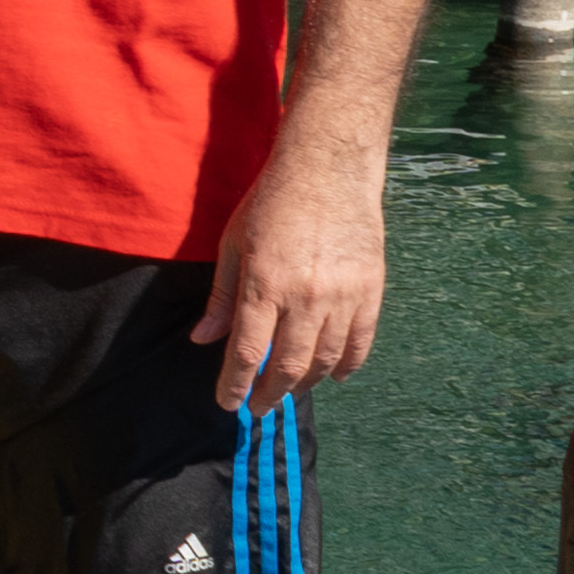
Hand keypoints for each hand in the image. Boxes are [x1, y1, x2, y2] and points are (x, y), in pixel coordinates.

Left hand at [194, 145, 388, 405]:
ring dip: (307, 384)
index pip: (247, 353)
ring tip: (290, 390)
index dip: (236, 385)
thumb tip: (203, 339)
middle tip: (259, 406)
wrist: (328, 168)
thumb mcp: (233, 245)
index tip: (229, 404)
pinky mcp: (371, 289)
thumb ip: (222, 298)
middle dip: (270, 394)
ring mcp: (343, 296)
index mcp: (265, 285)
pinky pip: (361, 342)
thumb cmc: (272, 202)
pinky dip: (348, 365)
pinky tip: (336, 376)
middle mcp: (306, 297)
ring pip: (326, 360)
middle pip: (288, 366)